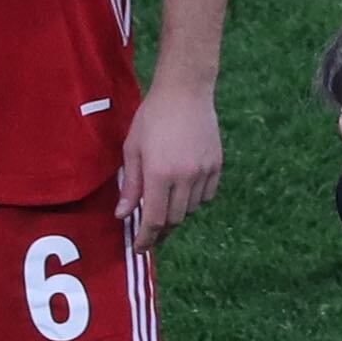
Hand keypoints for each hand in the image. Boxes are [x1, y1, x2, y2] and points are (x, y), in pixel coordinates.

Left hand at [115, 86, 222, 240]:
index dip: (146, 238)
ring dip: (177, 213)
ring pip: (192, 208)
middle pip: (175, 218)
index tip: (140, 248)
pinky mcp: (217, 164)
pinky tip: (184, 192)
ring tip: (165, 206)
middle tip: (149, 232)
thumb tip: (124, 214)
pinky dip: (194, 200)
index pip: (155, 219)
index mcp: (159, 174)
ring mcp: (204, 171)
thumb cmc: (152, 118)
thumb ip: (130, 185)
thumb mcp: (132, 150)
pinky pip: (207, 194)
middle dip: (161, 230)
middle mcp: (185, 177)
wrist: (186, 92)